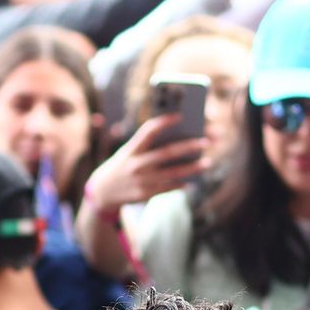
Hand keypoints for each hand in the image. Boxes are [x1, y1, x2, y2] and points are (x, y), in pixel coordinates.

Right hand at [81, 114, 211, 214]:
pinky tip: (193, 180)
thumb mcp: (129, 152)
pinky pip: (169, 187)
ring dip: (192, 168)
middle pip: (167, 153)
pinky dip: (181, 184)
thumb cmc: (122, 166)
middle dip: (188, 147)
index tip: (180, 116)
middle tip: (206, 142)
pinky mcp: (145, 194)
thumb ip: (148, 147)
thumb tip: (178, 141)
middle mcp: (137, 164)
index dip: (164, 122)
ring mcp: (142, 180)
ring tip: (207, 162)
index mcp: (132, 149)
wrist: (102, 191)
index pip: (148, 131)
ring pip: (173, 173)